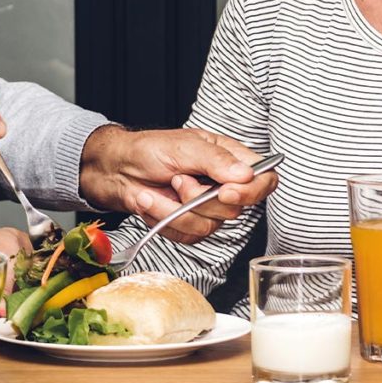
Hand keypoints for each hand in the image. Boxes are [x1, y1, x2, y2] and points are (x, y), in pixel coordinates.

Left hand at [79, 126, 278, 243]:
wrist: (117, 169)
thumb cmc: (149, 150)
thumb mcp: (184, 146)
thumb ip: (216, 160)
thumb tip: (245, 175)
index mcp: (230, 160)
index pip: (264, 180)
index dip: (251, 192)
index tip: (224, 192)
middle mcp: (223, 186)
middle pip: (233, 209)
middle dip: (197, 198)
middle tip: (176, 179)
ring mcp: (206, 208)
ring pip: (208, 226)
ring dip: (174, 210)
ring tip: (155, 191)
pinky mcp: (188, 226)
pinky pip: (187, 236)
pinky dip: (163, 220)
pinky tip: (150, 203)